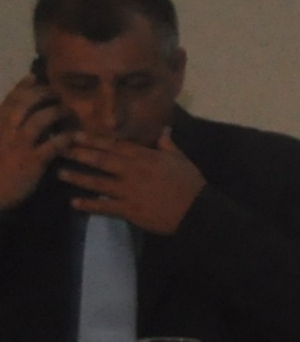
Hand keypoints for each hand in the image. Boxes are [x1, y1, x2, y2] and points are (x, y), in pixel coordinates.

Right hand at [0, 79, 60, 212]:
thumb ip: (5, 127)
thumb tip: (19, 113)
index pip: (9, 100)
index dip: (22, 87)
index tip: (34, 77)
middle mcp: (6, 131)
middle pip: (25, 104)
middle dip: (43, 94)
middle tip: (56, 93)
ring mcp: (19, 145)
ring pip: (39, 120)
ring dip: (56, 112)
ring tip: (68, 111)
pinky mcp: (32, 161)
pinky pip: (52, 145)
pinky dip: (65, 138)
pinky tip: (74, 136)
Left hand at [59, 123, 205, 234]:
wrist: (198, 212)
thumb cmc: (191, 184)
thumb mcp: (182, 159)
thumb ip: (168, 145)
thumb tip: (164, 129)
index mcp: (145, 158)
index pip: (115, 145)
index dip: (94, 140)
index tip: (76, 135)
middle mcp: (133, 171)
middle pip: (101, 160)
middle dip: (79, 154)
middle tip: (60, 149)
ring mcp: (129, 191)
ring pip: (99, 182)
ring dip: (78, 177)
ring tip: (61, 173)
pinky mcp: (130, 210)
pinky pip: (105, 207)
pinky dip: (89, 205)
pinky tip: (74, 203)